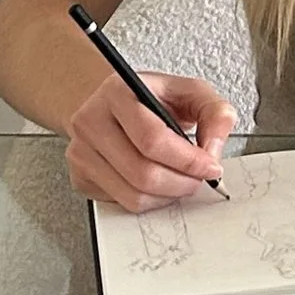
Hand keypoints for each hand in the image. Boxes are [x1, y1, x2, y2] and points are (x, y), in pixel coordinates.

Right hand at [66, 68, 235, 212]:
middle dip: (181, 183)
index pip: (153, 139)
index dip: (188, 160)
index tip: (210, 167)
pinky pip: (122, 203)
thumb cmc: (149, 98)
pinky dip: (149, 201)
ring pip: (133, 195)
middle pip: (143, 173)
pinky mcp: (80, 177)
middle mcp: (91, 121)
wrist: (110, 103)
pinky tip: (158, 184)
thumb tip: (213, 150)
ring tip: (180, 180)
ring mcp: (81, 151)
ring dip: (168, 196)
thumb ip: (214, 112)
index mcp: (118, 92)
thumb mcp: (188, 91)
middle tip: (198, 179)